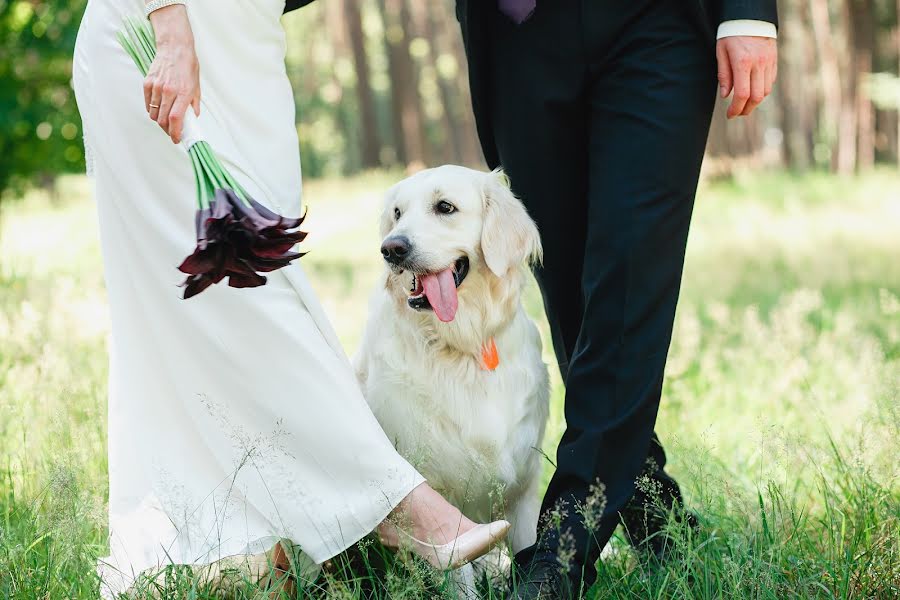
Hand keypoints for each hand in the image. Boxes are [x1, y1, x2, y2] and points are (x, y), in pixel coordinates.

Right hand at [144, 5, 200, 143]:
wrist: (174, 48)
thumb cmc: (187, 66)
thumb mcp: (196, 86)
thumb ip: (194, 104)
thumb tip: (193, 118)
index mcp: (183, 93)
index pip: (176, 119)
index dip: (175, 132)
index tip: (177, 139)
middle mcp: (168, 91)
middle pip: (163, 119)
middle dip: (168, 130)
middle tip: (172, 132)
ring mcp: (156, 87)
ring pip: (154, 114)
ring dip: (160, 121)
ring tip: (166, 121)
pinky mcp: (147, 83)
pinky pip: (148, 104)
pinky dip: (152, 110)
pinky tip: (159, 110)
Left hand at [716, 36, 776, 118]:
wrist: (750, 18)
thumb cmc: (731, 35)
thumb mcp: (721, 52)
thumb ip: (724, 75)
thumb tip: (726, 96)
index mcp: (743, 62)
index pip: (742, 94)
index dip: (736, 109)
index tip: (730, 115)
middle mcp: (759, 64)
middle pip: (756, 97)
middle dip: (746, 109)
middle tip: (737, 113)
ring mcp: (769, 62)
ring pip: (765, 91)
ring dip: (754, 102)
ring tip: (744, 105)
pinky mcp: (774, 61)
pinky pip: (770, 82)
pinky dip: (761, 91)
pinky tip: (752, 91)